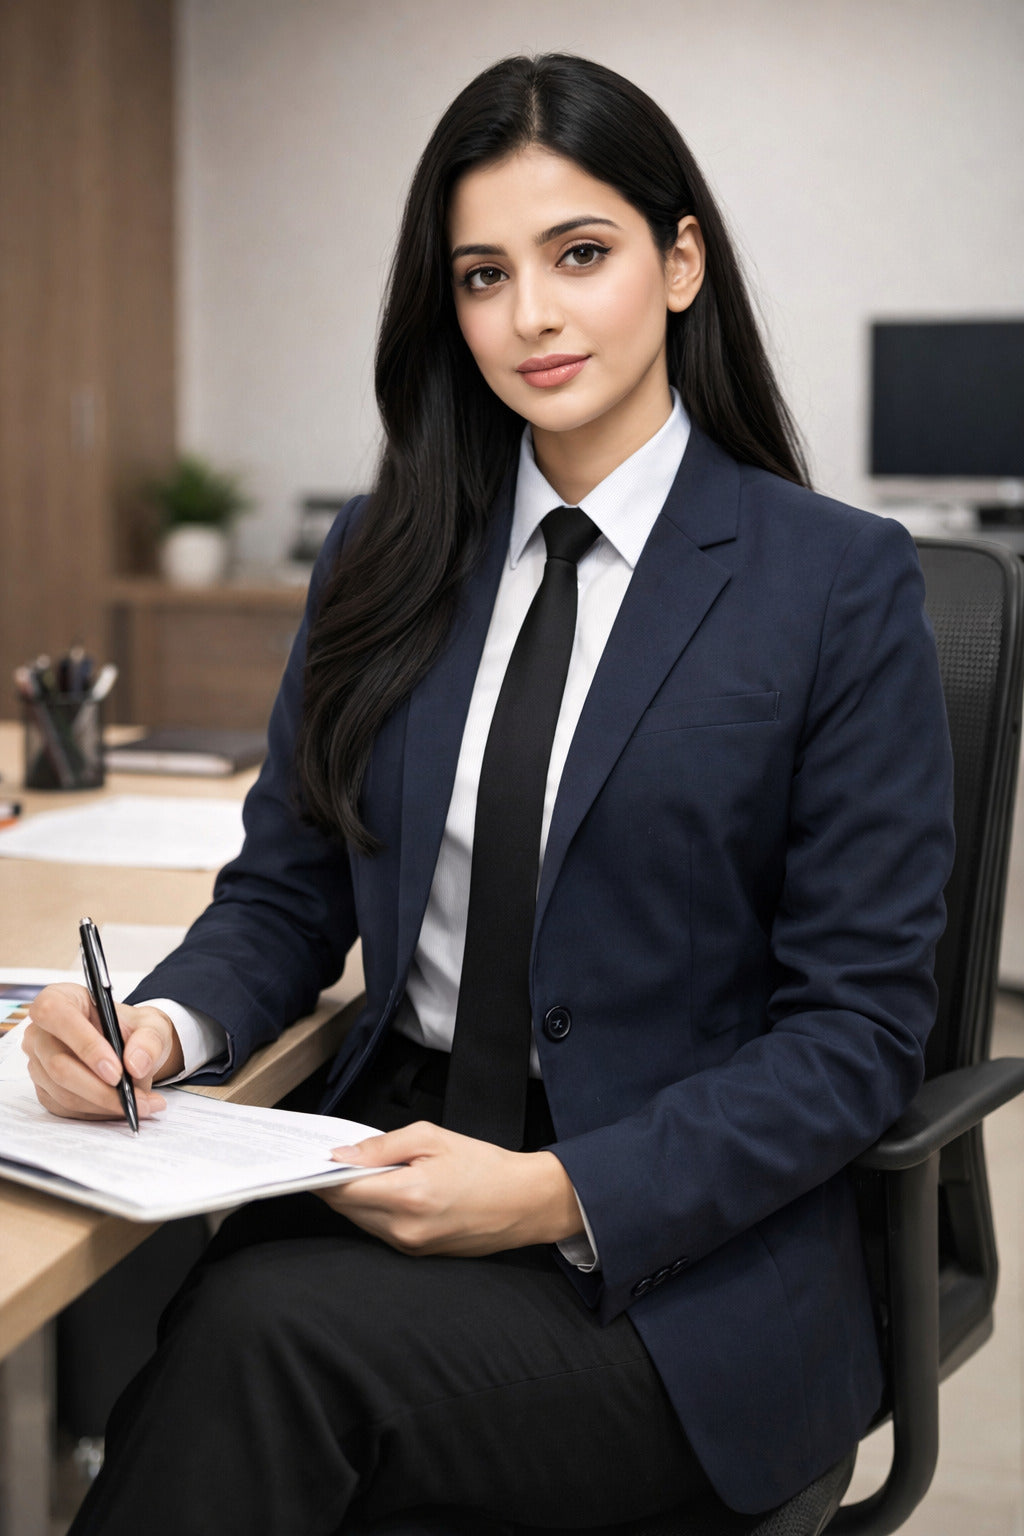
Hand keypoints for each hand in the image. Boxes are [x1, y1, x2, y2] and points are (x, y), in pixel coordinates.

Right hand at [23, 982, 183, 1121]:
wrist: (131, 1049)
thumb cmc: (133, 1030)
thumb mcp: (152, 1026)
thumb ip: (149, 1040)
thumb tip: (135, 1064)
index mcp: (60, 999)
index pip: (57, 1015)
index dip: (85, 1044)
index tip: (117, 1071)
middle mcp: (41, 1032)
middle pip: (59, 1065)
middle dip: (100, 1088)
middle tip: (134, 1098)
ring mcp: (39, 1063)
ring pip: (64, 1092)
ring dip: (105, 1104)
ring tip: (141, 1104)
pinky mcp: (45, 1089)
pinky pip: (67, 1108)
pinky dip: (98, 1112)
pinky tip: (123, 1107)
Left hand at [321, 1121, 584, 1257]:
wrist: (524, 1202)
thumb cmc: (485, 1165)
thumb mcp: (433, 1137)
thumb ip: (383, 1145)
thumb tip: (343, 1154)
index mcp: (408, 1196)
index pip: (343, 1188)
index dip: (322, 1172)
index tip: (311, 1156)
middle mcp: (404, 1229)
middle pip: (346, 1207)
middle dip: (334, 1183)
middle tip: (331, 1157)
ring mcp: (410, 1246)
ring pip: (360, 1220)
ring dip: (354, 1196)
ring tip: (361, 1168)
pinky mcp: (417, 1253)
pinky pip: (379, 1230)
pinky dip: (373, 1208)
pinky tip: (382, 1188)